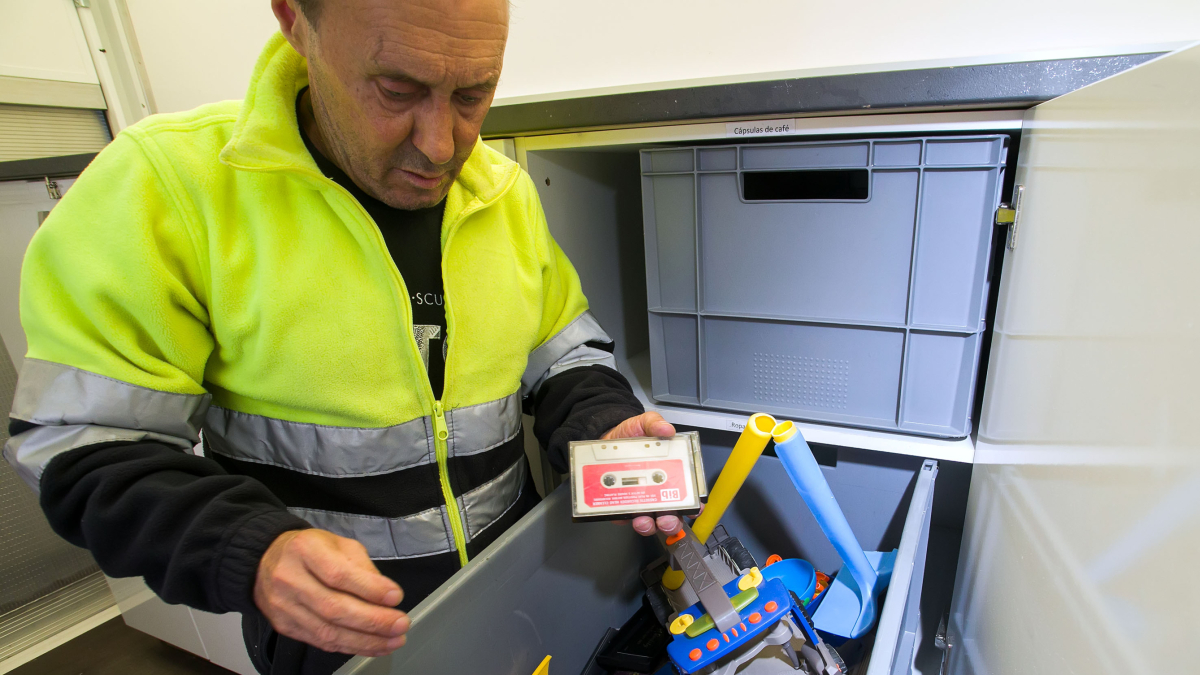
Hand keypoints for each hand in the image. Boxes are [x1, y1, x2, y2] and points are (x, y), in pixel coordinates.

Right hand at [254, 529, 409, 655]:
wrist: (265, 560)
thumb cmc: (310, 550)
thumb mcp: (337, 543)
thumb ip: (361, 566)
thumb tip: (386, 594)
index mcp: (305, 550)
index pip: (338, 574)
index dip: (369, 589)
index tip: (396, 597)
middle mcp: (290, 579)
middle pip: (333, 608)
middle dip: (373, 621)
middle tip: (401, 624)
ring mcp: (284, 606)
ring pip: (328, 632)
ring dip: (366, 641)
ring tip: (393, 640)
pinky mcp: (285, 627)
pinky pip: (321, 642)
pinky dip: (351, 646)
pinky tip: (372, 646)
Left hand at [602, 412, 683, 537]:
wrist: (604, 440)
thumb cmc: (630, 436)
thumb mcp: (644, 424)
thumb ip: (655, 424)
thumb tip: (667, 429)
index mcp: (669, 475)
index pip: (687, 495)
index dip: (694, 505)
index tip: (694, 507)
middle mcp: (657, 493)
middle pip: (670, 516)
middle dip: (670, 522)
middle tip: (665, 519)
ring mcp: (639, 501)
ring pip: (648, 522)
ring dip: (647, 525)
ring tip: (642, 520)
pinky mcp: (619, 505)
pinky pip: (621, 518)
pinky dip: (622, 518)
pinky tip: (619, 510)